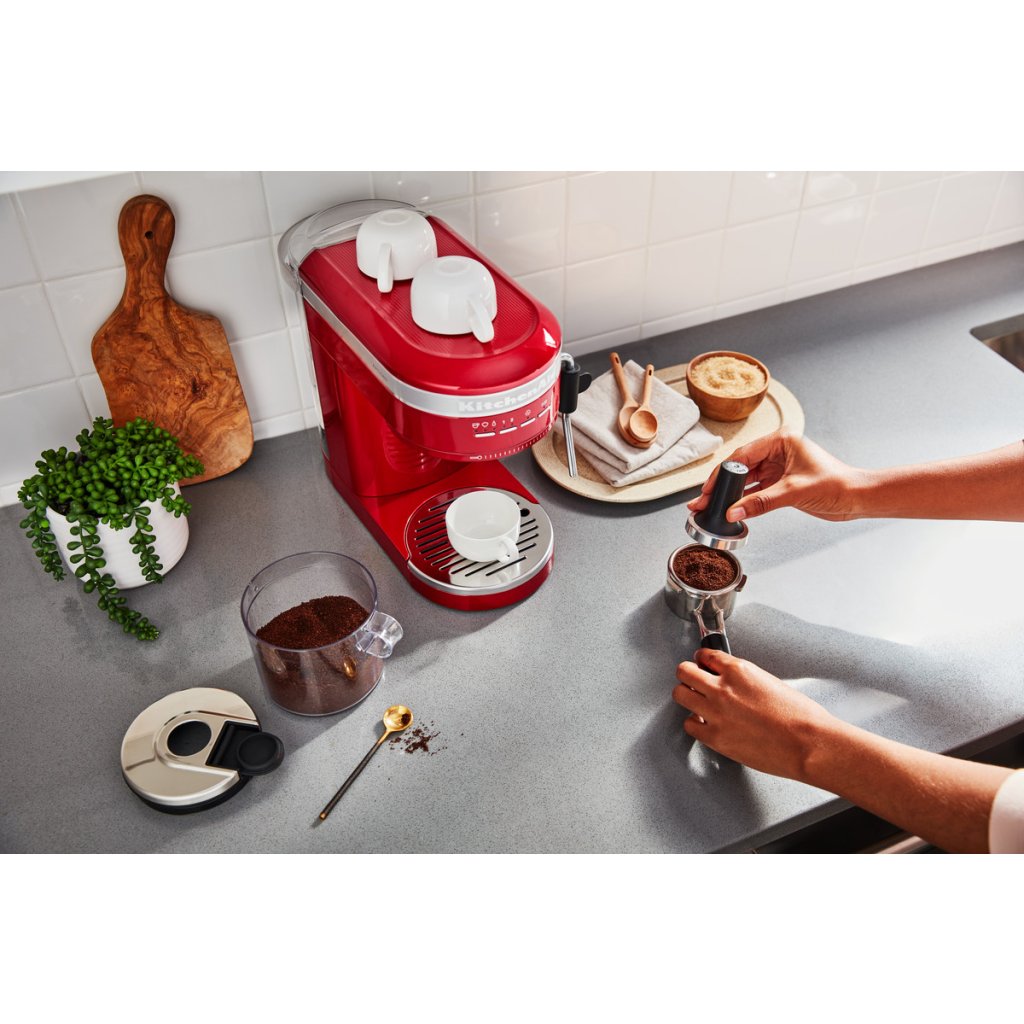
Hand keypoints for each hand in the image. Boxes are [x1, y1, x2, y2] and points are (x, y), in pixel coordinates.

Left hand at [673, 648, 838, 781]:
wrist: (807, 743)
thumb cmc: (800, 716)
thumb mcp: (770, 682)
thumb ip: (745, 680)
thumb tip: (734, 683)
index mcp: (739, 670)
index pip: (706, 655)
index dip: (702, 659)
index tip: (701, 663)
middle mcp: (722, 688)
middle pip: (684, 671)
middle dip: (687, 674)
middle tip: (692, 679)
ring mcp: (715, 712)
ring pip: (680, 694)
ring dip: (686, 695)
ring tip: (694, 700)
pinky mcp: (714, 736)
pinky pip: (689, 724)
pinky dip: (694, 723)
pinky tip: (703, 723)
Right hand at [686, 430, 866, 522]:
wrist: (857, 498)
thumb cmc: (837, 485)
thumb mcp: (794, 492)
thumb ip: (760, 503)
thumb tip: (733, 512)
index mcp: (781, 440)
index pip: (741, 456)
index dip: (722, 475)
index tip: (708, 490)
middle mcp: (777, 451)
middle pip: (739, 467)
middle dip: (720, 485)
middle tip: (702, 500)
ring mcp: (777, 466)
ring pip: (745, 480)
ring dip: (729, 494)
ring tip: (710, 506)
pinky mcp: (780, 482)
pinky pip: (755, 490)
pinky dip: (742, 500)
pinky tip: (730, 508)